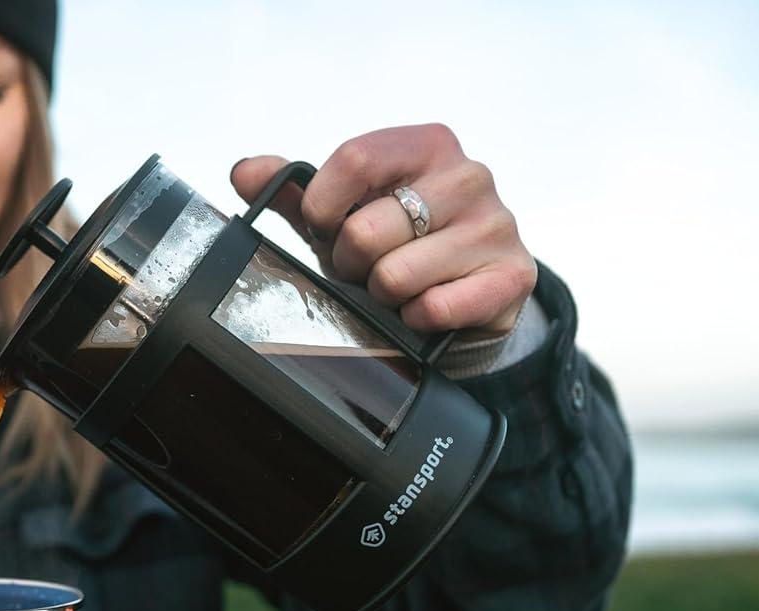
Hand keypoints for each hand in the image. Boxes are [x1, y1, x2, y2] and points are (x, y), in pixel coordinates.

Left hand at [230, 124, 535, 337]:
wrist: (470, 292)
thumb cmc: (401, 243)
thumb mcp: (345, 212)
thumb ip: (295, 190)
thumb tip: (245, 171)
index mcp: (428, 145)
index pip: (354, 159)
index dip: (323, 207)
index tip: (324, 228)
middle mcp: (469, 176)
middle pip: (367, 228)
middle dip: (351, 262)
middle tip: (366, 268)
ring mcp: (497, 225)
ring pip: (397, 275)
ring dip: (383, 294)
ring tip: (397, 287)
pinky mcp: (513, 276)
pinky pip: (435, 308)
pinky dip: (416, 318)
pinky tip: (424, 309)